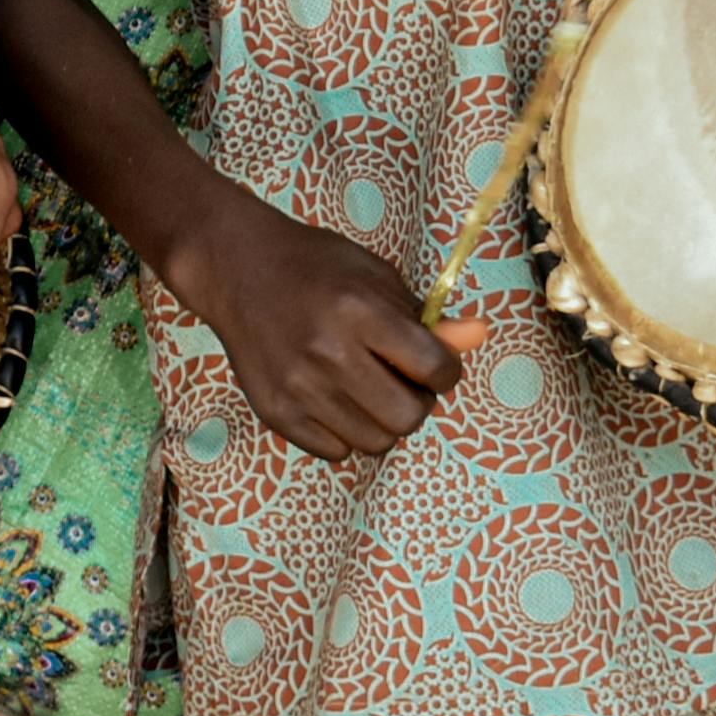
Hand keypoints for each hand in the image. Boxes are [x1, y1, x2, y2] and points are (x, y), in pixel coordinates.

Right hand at [168, 187, 479, 463]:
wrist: (235, 266)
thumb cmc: (315, 265)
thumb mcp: (374, 275)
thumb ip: (424, 316)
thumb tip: (479, 336)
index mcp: (359, 309)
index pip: (434, 368)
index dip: (444, 369)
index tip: (433, 361)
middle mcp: (328, 352)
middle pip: (408, 418)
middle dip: (417, 401)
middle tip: (401, 379)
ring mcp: (298, 387)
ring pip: (376, 443)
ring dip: (383, 420)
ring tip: (366, 387)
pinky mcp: (275, 412)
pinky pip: (337, 450)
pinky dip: (345, 430)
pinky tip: (333, 396)